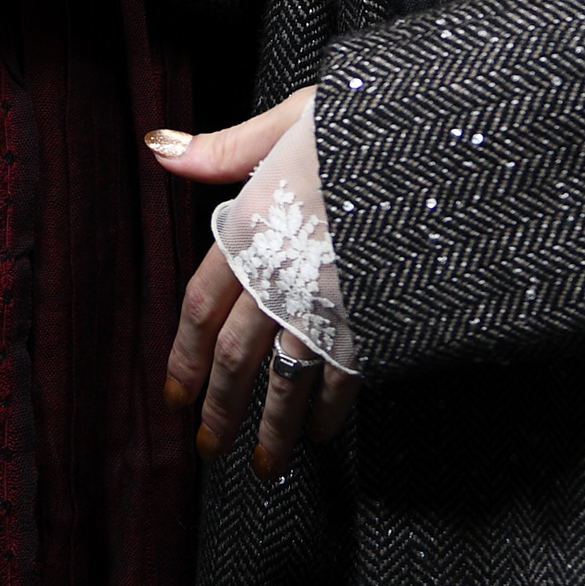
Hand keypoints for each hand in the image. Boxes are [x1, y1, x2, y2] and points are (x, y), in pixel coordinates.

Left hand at [150, 89, 359, 476]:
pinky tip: (321, 433)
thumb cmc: (356, 126)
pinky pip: (341, 380)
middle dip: (220, 408)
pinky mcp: (368, 321)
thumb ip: (223, 149)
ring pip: (283, 381)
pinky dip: (329, 412)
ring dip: (269, 429)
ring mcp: (323, 303)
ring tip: (262, 465)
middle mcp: (277, 273)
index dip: (183, 356)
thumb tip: (158, 146)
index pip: (199, 305)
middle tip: (208, 448)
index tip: (175, 395)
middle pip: (234, 357)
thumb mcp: (286, 120)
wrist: (426, 146)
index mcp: (249, 224)